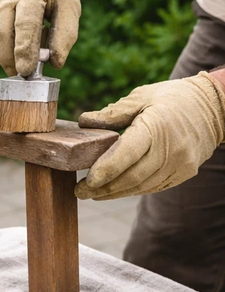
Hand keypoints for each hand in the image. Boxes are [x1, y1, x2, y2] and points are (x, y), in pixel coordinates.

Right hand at [0, 0, 80, 76]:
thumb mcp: (70, 4)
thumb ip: (65, 35)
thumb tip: (54, 63)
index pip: (24, 24)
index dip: (24, 50)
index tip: (26, 71)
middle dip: (8, 57)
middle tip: (20, 72)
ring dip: (4, 48)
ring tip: (23, 42)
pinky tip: (11, 30)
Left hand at [75, 72, 224, 200]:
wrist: (215, 107)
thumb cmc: (172, 98)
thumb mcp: (141, 97)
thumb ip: (113, 113)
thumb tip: (84, 121)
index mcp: (156, 127)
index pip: (127, 154)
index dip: (105, 170)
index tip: (86, 180)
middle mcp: (170, 149)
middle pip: (132, 176)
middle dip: (103, 187)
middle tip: (80, 191)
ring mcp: (180, 164)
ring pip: (142, 185)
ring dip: (116, 193)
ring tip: (93, 194)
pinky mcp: (184, 172)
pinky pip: (154, 186)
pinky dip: (133, 189)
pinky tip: (115, 190)